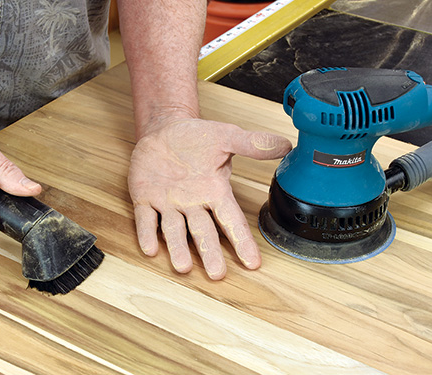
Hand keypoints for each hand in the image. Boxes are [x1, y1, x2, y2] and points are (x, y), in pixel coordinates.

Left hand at [128, 118, 291, 279]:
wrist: (163, 131)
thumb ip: (253, 144)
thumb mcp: (226, 137)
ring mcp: (168, 204)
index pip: (231, 220)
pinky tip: (150, 248)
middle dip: (210, 252)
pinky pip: (146, 218)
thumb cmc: (195, 137)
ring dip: (178, 248)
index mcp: (213, 192)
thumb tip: (286, 145)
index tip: (253, 262)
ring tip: (183, 267)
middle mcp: (192, 204)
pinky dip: (147, 233)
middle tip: (217, 274)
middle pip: (203, 232)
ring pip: (174, 229)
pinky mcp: (145, 199)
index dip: (242, 240)